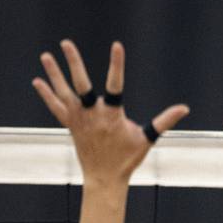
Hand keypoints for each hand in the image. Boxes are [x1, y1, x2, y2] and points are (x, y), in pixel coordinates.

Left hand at [32, 40, 188, 185]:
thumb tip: (185, 109)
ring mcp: (79, 120)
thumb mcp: (147, 139)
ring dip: (54, 74)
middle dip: (73, 62)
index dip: (117, 64)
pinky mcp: (70, 125)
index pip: (115, 84)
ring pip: (64, 92)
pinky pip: (55, 107)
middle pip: (81, 83)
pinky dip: (47, 94)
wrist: (104, 179)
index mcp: (112, 115)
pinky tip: (38, 81)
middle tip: (65, 43)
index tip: (117, 45)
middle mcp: (93, 114)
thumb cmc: (127, 159)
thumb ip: (164, 121)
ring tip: (46, 55)